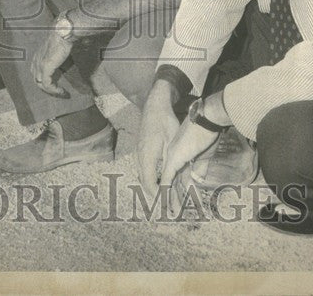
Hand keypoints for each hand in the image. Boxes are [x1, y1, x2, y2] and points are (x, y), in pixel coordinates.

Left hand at [30, 20, 73, 96]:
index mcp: (37, 56)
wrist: (63, 32)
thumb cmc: (62, 38)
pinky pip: (47, 84)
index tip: (56, 85)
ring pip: (41, 84)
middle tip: (58, 92)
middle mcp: (36, 61)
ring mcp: (39, 65)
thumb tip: (63, 62)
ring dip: (51, 91)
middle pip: (37, 80)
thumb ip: (56, 57)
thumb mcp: (57, 50)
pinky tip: (62, 91)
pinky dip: (54, 90)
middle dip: (47, 88)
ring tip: (61, 93)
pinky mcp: (45, 68)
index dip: (44, 81)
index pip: (36, 73)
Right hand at [136, 82, 180, 201]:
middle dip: (156, 196)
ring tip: (165, 198)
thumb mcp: (171, 143)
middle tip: (166, 207)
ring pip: (145, 176)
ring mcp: (139, 153)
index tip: (166, 206)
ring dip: (154, 187)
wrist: (154, 105)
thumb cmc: (165, 122)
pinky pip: (145, 168)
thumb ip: (171, 162)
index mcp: (147, 157)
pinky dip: (153, 178)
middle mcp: (140, 157)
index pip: (149, 183)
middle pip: (145, 182)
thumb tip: (173, 180)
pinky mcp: (142, 149)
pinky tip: (160, 181)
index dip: (158, 196)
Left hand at [159, 116, 218, 211]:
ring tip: (171, 212)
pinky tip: (164, 203)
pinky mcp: (174, 159)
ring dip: (170, 199)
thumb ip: (199, 167)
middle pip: (172, 181)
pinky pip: (167, 180)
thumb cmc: (208, 132)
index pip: (178, 175)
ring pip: (168, 182)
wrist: (207, 119)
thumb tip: (197, 179)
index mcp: (180, 153)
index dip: (179, 189)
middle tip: (173, 211)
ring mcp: (172, 157)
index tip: (181, 200)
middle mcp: (173, 156)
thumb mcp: (204, 154)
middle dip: (173, 198)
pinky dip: (166, 192)